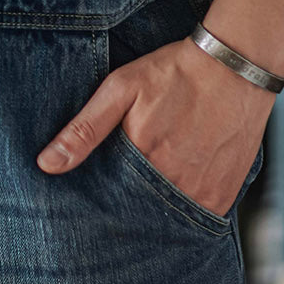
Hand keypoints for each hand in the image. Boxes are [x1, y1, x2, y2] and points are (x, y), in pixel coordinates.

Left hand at [36, 34, 273, 216]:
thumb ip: (84, 129)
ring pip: (167, 218)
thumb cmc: (174, 72)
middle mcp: (174, 184)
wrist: (236, 65)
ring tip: (152, 183)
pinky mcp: (224, 195)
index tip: (92, 195)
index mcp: (142, 159)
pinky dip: (183, 207)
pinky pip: (196, 217)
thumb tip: (47, 164)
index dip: (99, 198)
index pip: (108, 201)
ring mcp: (202, 193)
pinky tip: (178, 183)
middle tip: (126, 185)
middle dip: (126, 208)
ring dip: (155, 209)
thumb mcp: (121, 88)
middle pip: (137, 213)